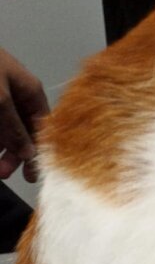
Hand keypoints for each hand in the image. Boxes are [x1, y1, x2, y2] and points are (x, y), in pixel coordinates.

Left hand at [0, 47, 48, 182]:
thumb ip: (14, 128)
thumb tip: (28, 152)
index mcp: (29, 90)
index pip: (41, 125)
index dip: (38, 150)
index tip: (30, 173)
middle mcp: (14, 93)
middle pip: (20, 129)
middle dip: (12, 152)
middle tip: (2, 172)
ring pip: (1, 128)